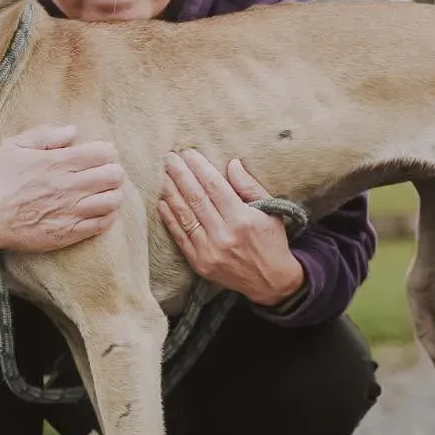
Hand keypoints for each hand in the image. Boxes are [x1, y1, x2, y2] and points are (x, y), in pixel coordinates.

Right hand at [0, 124, 123, 272]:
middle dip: (114, 172)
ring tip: (104, 193)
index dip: (107, 152)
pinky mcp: (68, 233)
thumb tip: (73, 131)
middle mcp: (67, 187)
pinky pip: (102, 224)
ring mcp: (70, 212)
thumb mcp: (13, 147)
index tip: (100, 155)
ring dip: (113, 194)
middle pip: (113, 175)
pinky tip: (99, 210)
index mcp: (56, 163)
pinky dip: (107, 216)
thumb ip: (45, 135)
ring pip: (112, 200)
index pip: (102, 153)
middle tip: (105, 174)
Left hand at [159, 149, 304, 306]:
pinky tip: (163, 203)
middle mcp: (224, 235)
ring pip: (185, 216)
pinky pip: (181, 237)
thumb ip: (249, 186)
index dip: (199, 167)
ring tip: (163, 175)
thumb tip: (231, 164)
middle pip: (196, 198)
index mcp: (242, 219)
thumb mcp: (270, 210)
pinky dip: (170, 219)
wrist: (271, 281)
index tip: (188, 153)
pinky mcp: (200, 264)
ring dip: (171, 193)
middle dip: (181, 175)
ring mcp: (210, 251)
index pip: (215, 186)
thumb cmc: (272, 241)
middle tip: (169, 158)